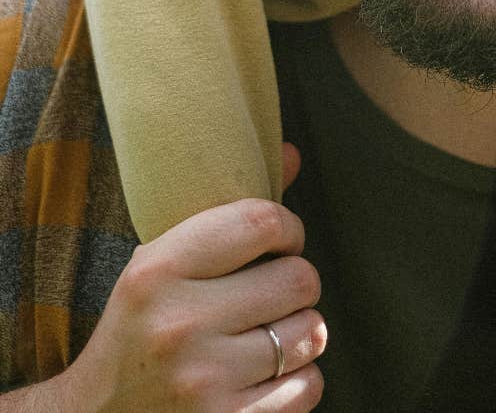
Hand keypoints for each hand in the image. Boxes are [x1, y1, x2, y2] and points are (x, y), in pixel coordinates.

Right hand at [57, 143, 325, 412]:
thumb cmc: (140, 328)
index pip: (261, 221)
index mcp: (157, 271)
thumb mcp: (160, 263)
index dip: (288, 228)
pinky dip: (301, 378)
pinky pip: (309, 386)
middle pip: (298, 278)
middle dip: (297, 281)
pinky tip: (271, 374)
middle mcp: (180, 325)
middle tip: (276, 291)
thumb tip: (293, 153)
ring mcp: (204, 382)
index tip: (282, 240)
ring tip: (272, 332)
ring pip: (311, 332)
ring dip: (303, 331)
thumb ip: (229, 213)